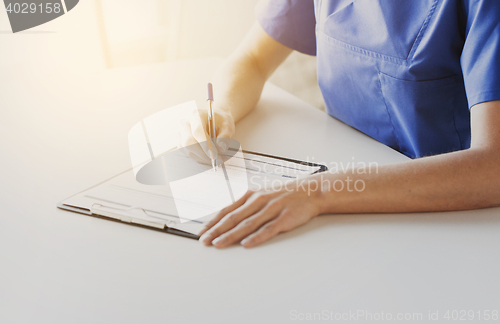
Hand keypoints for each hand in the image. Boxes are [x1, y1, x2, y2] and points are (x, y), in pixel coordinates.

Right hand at [176, 107, 234, 162]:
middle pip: (189, 142)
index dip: (205, 144)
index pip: (197, 131)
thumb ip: (226, 135)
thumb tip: (221, 148)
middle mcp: (185, 124)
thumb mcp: (227, 125)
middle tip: (218, 160)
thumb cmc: (220, 121)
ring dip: (203, 159)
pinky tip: (211, 159)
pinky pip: (189, 154)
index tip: (215, 155)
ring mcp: (181, 134)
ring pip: (188, 151)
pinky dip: (201, 159)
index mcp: (196, 115)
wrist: (215, 120)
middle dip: (204, 155)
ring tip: (219, 161)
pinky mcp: (181, 143)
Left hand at [198, 183, 324, 247]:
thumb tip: (228, 219)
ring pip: (247, 224)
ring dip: (231, 235)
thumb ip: (247, 206)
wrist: (311, 191)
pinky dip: (256, 237)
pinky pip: (268, 229)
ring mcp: (271, 209)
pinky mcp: (284, 218)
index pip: (227, 210)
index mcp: (251, 196)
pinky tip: (246, 244)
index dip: (213, 222)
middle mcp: (259, 201)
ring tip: (219, 244)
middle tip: (204, 241)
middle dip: (216, 230)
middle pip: (233, 218)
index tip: (201, 232)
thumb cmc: (285, 195)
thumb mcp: (263, 195)